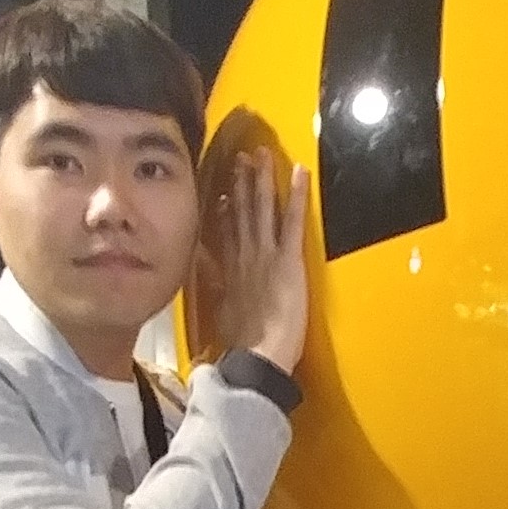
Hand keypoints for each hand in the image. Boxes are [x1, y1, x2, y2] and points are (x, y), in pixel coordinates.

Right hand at [204, 149, 309, 374]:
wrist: (257, 355)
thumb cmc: (243, 344)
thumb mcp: (223, 314)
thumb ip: (218, 290)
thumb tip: (207, 275)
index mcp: (231, 272)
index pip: (225, 234)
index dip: (223, 211)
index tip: (219, 194)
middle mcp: (245, 256)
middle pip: (241, 212)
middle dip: (241, 183)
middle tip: (240, 157)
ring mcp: (265, 255)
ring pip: (262, 208)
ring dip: (262, 179)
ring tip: (262, 154)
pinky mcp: (288, 260)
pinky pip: (292, 220)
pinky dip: (297, 194)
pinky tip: (299, 171)